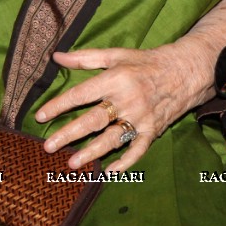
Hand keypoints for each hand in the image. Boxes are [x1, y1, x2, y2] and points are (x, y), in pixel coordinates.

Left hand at [36, 45, 203, 172]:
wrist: (185, 71)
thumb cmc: (147, 62)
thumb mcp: (117, 55)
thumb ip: (86, 58)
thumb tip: (57, 56)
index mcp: (117, 79)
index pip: (82, 94)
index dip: (59, 105)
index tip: (40, 116)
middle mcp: (128, 99)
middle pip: (93, 120)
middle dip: (69, 134)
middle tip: (48, 146)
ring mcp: (141, 117)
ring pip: (112, 138)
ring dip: (92, 152)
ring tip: (71, 163)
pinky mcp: (153, 130)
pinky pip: (138, 149)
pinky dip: (125, 162)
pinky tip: (110, 171)